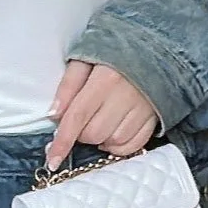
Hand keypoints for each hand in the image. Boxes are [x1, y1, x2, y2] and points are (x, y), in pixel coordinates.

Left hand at [46, 60, 161, 170]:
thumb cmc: (115, 53)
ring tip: (101, 121)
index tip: (52, 159)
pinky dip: (119, 147)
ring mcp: (144, 109)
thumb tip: (54, 114)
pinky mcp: (155, 117)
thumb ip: (68, 85)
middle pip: (94, 133)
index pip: (78, 116)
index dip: (62, 140)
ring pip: (113, 142)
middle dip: (82, 133)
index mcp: (106, 78)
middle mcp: (126, 95)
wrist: (154, 48)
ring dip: (101, 139)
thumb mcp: (85, 59)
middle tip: (83, 119)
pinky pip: (133, 145)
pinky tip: (114, 134)